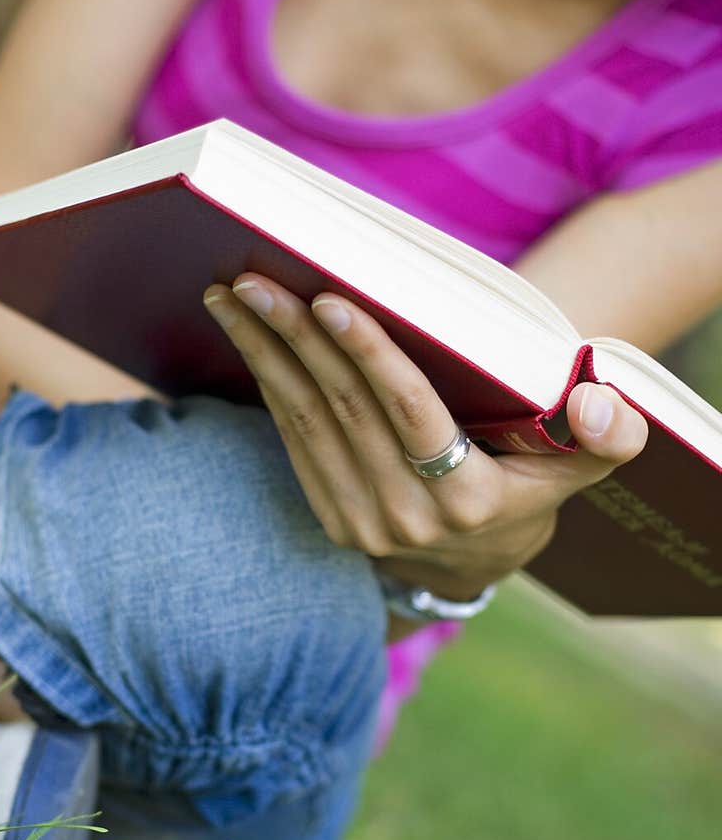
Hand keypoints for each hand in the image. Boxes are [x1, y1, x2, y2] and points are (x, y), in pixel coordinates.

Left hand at [203, 275, 648, 603]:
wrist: (476, 561)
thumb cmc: (531, 487)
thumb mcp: (581, 466)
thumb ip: (608, 433)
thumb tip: (593, 400)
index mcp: (469, 499)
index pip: (412, 415)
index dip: (370, 357)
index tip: (331, 300)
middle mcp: (408, 517)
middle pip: (344, 410)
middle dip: (295, 339)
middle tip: (255, 278)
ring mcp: (363, 522)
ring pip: (306, 423)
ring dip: (266, 355)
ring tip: (231, 297)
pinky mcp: (330, 518)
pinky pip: (294, 442)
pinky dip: (270, 385)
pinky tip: (249, 339)